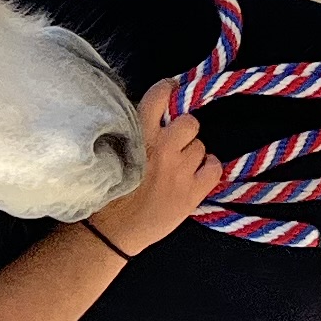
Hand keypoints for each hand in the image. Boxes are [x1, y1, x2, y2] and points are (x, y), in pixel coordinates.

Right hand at [86, 95, 220, 261]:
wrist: (112, 231)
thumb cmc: (106, 191)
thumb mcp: (112, 149)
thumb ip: (133, 130)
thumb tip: (153, 116)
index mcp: (137, 133)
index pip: (160, 96)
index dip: (169, 90)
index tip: (172, 90)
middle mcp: (162, 147)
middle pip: (190, 122)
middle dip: (183, 129)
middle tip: (174, 141)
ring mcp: (180, 170)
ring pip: (201, 146)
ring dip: (192, 152)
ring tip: (179, 165)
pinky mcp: (193, 192)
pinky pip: (214, 168)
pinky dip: (208, 168)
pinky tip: (196, 173)